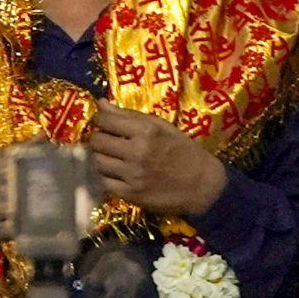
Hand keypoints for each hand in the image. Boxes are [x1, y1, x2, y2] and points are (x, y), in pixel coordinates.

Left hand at [88, 99, 227, 215]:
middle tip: (107, 142)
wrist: (202, 184)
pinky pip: (103, 182)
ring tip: (109, 157)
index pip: (104, 119)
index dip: (101, 120)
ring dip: (99, 158)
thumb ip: (130, 115)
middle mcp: (137, 151)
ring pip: (96, 162)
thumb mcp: (161, 126)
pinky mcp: (131, 194)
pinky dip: (104, 177)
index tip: (106, 124)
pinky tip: (112, 174)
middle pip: (96, 141)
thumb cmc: (183, 150)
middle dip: (98, 139)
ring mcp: (132, 174)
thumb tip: (101, 103)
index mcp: (146, 130)